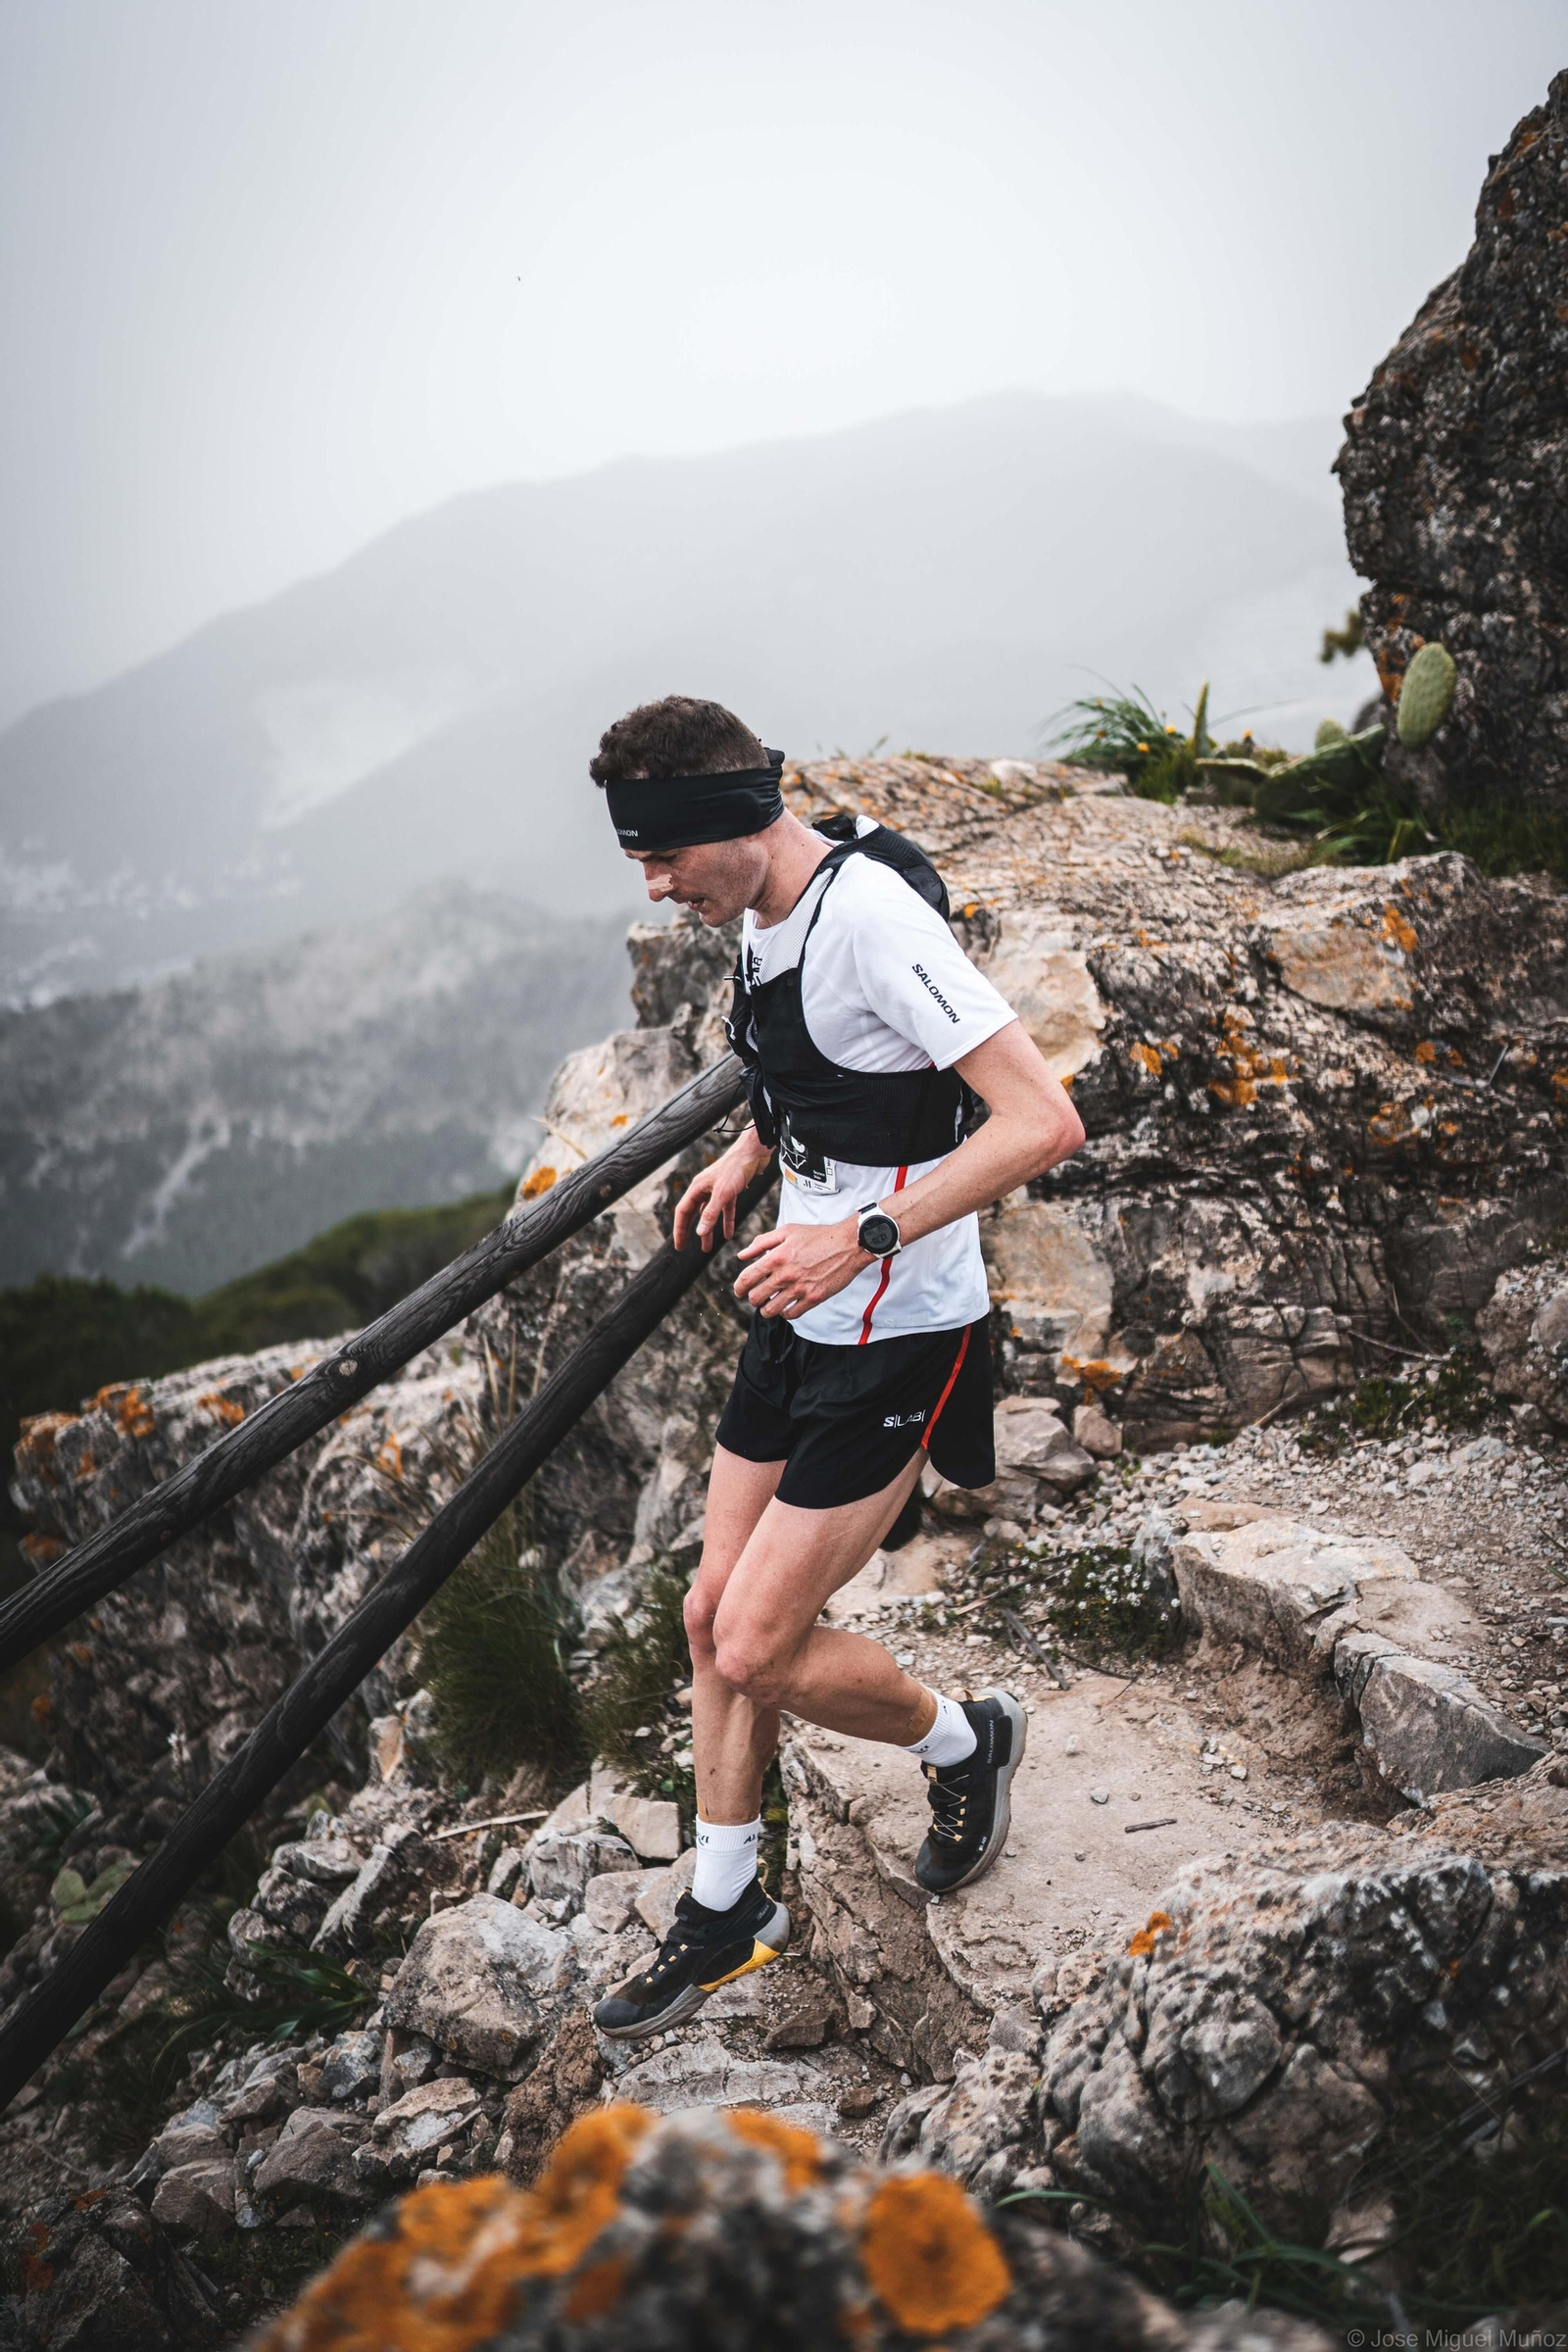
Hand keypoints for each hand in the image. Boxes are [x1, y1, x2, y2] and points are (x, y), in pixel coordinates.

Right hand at [674, 1133, 771, 1251]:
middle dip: (689, 1231)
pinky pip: (725, 1210)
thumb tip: (699, 1232)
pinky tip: (729, 1234)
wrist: (754, 1152)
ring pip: (709, 1214)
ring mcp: (718, 1189)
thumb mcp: (723, 1193)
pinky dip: (726, 1221)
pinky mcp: (731, 1190)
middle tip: (684, 1248)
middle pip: (693, 1213)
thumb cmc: (737, 1167)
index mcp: (697, 1187)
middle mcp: (704, 1188)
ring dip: (708, 1230)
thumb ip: (711, 1213)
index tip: (679, 1246)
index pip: (683, 1212)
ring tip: (707, 1248)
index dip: (680, 1230)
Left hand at [734, 1216, 869, 1319]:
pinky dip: (785, 1313)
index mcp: (776, 1257)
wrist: (848, 1245)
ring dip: (766, 1309)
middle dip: (753, 1298)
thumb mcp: (788, 1231)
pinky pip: (791, 1314)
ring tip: (769, 1304)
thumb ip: (762, 1242)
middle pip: (756, 1297)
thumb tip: (742, 1256)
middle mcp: (785, 1275)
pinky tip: (786, 1307)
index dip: (739, 1287)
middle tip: (757, 1296)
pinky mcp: (813, 1298)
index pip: (747, 1279)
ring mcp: (800, 1288)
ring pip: (771, 1310)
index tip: (739, 1291)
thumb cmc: (818, 1236)